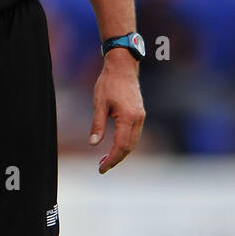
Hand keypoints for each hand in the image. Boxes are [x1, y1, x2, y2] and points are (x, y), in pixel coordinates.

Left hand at [88, 49, 144, 172]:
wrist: (123, 67)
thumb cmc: (109, 83)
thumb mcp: (99, 104)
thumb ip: (97, 125)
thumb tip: (93, 144)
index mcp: (128, 117)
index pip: (120, 145)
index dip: (111, 159)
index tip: (101, 168)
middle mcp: (138, 118)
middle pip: (129, 147)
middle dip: (116, 159)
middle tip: (101, 167)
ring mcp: (141, 116)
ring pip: (133, 142)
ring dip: (121, 153)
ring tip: (105, 159)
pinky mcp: (140, 114)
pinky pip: (134, 134)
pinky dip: (126, 144)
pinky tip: (115, 147)